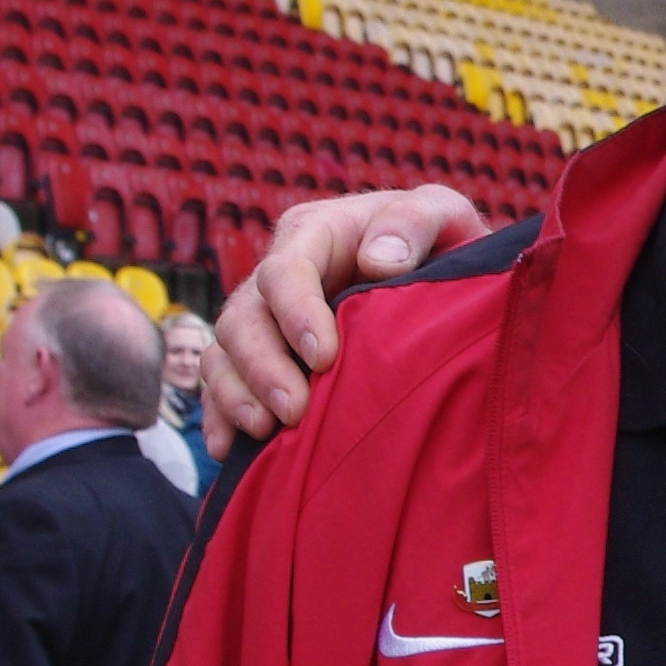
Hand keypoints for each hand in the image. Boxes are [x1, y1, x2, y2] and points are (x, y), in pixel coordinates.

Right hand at [202, 185, 486, 455]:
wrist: (445, 280)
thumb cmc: (442, 245)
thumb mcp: (443, 216)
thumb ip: (416, 221)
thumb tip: (380, 260)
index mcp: (315, 235)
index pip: (286, 271)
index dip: (296, 313)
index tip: (324, 357)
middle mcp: (280, 276)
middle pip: (244, 318)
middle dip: (262, 366)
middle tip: (293, 410)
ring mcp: (267, 320)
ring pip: (225, 354)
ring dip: (236, 395)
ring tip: (264, 431)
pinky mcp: (265, 358)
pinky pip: (222, 384)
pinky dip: (219, 416)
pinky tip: (227, 449)